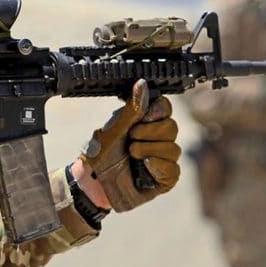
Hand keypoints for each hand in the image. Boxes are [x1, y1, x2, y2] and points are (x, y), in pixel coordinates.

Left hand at [79, 79, 180, 211]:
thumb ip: (132, 109)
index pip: (165, 108)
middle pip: (172, 127)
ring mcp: (161, 160)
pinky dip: (159, 166)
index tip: (144, 117)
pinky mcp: (162, 179)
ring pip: (174, 149)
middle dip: (151, 132)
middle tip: (132, 137)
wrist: (91, 182)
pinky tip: (144, 166)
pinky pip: (173, 170)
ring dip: (150, 149)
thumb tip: (142, 84)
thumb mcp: (114, 129)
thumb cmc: (99, 154)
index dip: (158, 111)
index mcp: (145, 123)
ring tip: (132, 153)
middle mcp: (156, 140)